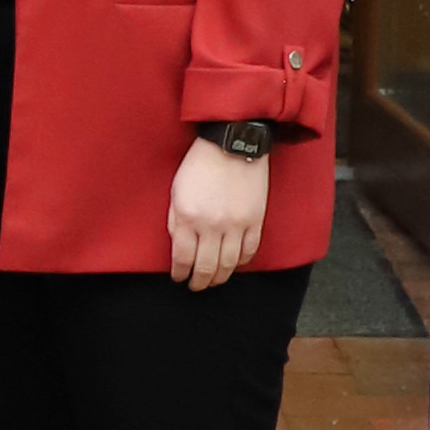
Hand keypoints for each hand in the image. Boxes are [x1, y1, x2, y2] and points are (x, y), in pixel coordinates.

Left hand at [168, 138, 271, 294]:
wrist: (232, 143)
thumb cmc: (199, 164)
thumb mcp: (176, 190)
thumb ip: (174, 220)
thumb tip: (177, 245)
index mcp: (188, 217)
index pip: (183, 258)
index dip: (179, 273)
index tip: (179, 278)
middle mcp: (212, 225)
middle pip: (206, 267)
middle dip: (199, 282)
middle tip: (196, 286)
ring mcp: (236, 224)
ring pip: (228, 264)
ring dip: (219, 277)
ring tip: (213, 281)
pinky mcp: (255, 220)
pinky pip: (249, 251)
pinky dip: (241, 262)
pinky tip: (234, 265)